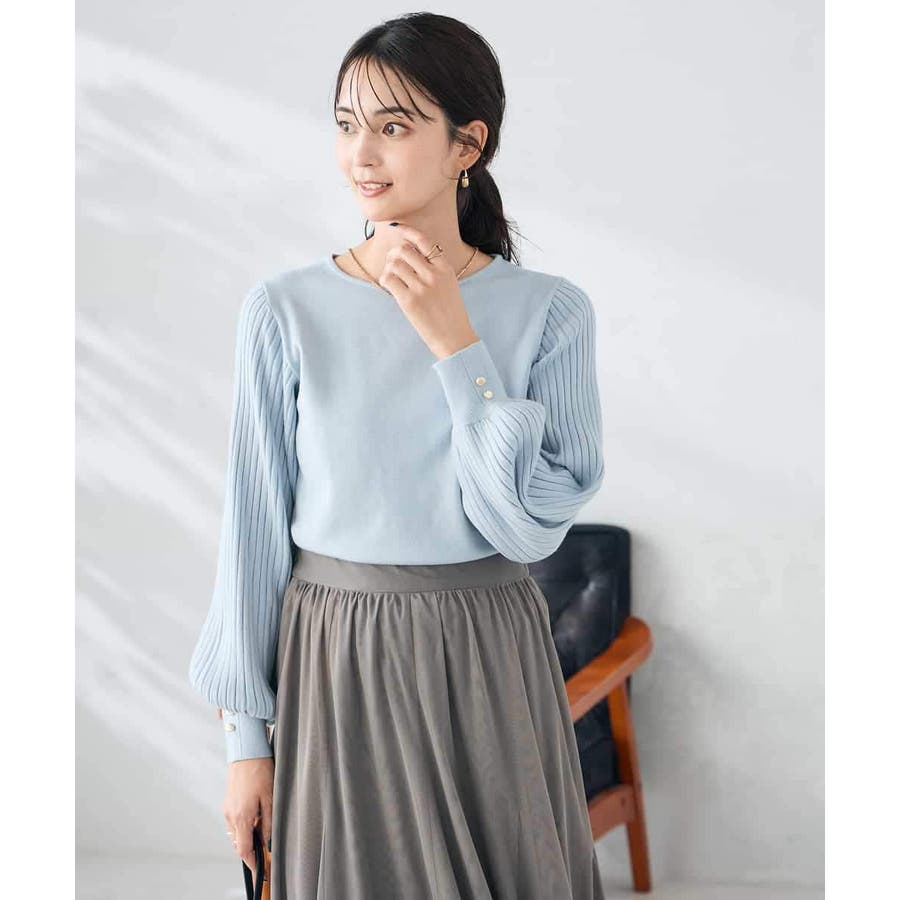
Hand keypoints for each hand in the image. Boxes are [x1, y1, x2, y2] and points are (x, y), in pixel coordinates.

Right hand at [223, 756, 273, 877]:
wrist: (246, 751)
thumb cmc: (260, 770)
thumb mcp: (270, 797)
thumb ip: (268, 821)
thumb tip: (268, 839)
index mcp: (242, 817)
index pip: (244, 850)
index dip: (252, 863)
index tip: (260, 870)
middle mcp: (231, 816)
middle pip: (239, 844)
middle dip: (250, 851)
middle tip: (264, 852)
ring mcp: (227, 810)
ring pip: (236, 834)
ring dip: (247, 838)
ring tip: (262, 833)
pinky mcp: (227, 804)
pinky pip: (234, 824)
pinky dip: (243, 828)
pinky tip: (255, 820)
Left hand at [377, 224, 480, 359]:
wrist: (454, 337)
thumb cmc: (450, 313)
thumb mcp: (449, 284)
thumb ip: (434, 268)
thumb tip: (409, 253)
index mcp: (444, 268)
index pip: (423, 240)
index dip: (406, 231)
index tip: (396, 228)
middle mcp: (433, 274)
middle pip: (404, 250)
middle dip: (394, 254)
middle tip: (393, 264)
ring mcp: (421, 287)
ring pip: (394, 263)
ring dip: (389, 268)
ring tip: (392, 278)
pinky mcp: (409, 301)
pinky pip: (388, 279)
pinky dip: (385, 280)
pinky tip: (390, 288)